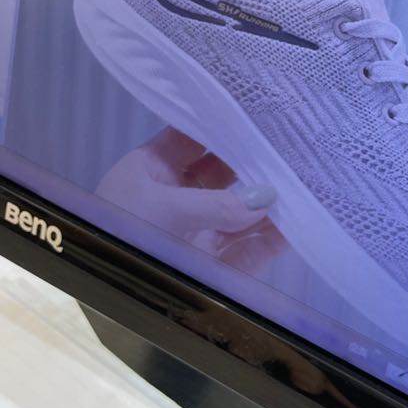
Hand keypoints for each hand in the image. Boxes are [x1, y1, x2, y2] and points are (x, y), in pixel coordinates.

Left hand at [96, 127, 286, 273]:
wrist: (103, 297)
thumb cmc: (120, 235)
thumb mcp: (162, 209)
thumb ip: (217, 203)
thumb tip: (269, 197)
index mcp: (149, 172)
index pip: (190, 138)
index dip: (221, 123)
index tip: (258, 110)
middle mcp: (176, 198)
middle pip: (223, 173)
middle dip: (255, 161)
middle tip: (292, 145)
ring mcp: (196, 234)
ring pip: (240, 212)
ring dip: (268, 202)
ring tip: (304, 183)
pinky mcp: (212, 269)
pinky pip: (248, 250)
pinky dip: (272, 240)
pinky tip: (297, 224)